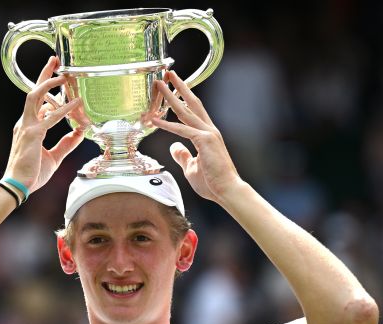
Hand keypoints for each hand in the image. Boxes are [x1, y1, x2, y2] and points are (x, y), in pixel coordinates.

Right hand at [3, 56, 83, 192]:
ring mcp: (27, 127)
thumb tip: (79, 133)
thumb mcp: (54, 157)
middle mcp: (25, 123)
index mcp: (28, 127)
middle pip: (34, 92)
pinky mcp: (33, 134)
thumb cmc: (32, 174)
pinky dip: (64, 109)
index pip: (38, 104)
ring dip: (49, 83)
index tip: (62, 85)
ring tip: (64, 75)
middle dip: (44, 74)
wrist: (18, 186)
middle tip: (55, 60)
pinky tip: (76, 104)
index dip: (50, 93)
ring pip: (35, 96)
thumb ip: (66, 144)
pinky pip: (50, 117)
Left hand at [151, 71, 241, 202]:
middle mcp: (209, 130)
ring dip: (171, 96)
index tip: (173, 86)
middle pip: (192, 103)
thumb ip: (183, 155)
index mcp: (207, 134)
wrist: (227, 190)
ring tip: (160, 84)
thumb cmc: (213, 183)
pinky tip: (154, 120)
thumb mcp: (192, 167)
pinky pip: (182, 130)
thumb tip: (173, 147)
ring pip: (186, 111)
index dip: (183, 97)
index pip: (194, 111)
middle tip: (167, 73)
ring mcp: (208, 134)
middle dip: (179, 87)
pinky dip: (167, 124)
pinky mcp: (204, 141)